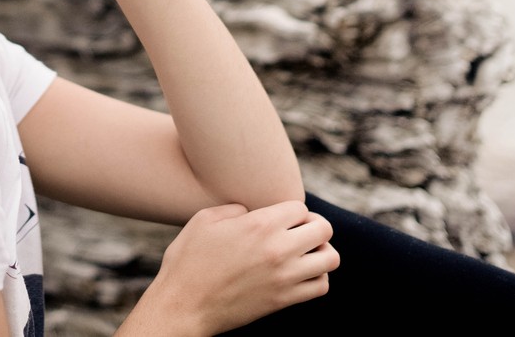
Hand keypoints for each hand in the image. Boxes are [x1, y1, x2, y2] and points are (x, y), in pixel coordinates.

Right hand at [137, 201, 338, 335]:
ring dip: (321, 252)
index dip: (291, 211)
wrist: (184, 305)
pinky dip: (317, 277)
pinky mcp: (284, 300)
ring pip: (330, 258)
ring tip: (305, 252)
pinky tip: (301, 273)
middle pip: (323, 229)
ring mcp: (285, 277)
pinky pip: (321, 286)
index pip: (301, 208)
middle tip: (298, 232)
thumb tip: (251, 211)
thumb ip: (234, 208)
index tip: (281, 219)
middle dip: (314, 226)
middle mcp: (278, 249)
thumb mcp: (204, 220)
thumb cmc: (188, 260)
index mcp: (259, 224)